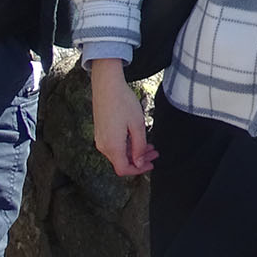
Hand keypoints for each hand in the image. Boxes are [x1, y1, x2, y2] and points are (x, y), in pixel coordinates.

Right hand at [89, 58, 157, 175]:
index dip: (138, 170)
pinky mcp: (100, 132)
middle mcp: (103, 146)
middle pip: (121, 162)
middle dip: (140, 160)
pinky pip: (114, 145)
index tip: (151, 164)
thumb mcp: (137, 125)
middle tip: (155, 153)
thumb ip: (139, 146)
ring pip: (118, 153)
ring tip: (151, 145)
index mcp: (112, 146)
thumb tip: (139, 162)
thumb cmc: (123, 102)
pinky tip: (138, 138)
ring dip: (134, 152)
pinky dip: (127, 145)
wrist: (107, 86)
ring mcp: (100, 139)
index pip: (124, 169)